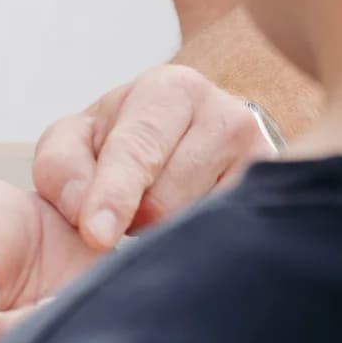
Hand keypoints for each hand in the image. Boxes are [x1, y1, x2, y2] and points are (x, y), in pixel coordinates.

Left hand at [34, 63, 270, 249]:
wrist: (192, 139)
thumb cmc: (122, 142)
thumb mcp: (77, 140)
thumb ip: (61, 168)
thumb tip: (87, 216)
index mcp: (172, 90)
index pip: (138, 149)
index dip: (114, 194)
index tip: (97, 234)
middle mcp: (228, 117)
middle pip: (165, 203)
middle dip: (135, 220)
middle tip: (130, 209)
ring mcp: (264, 161)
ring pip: (196, 229)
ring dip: (167, 237)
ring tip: (164, 213)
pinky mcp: (279, 202)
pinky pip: (228, 245)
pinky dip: (200, 252)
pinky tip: (195, 232)